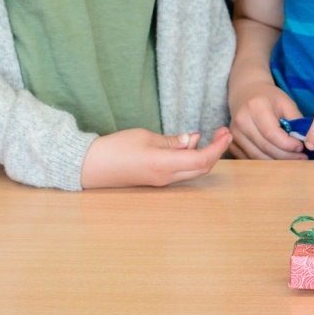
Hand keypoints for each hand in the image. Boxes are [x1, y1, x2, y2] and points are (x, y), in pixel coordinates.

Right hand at [81, 127, 231, 188]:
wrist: (88, 166)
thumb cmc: (114, 148)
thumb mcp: (145, 137)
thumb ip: (171, 141)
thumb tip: (191, 140)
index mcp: (163, 165)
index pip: (201, 160)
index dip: (218, 148)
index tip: (226, 133)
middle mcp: (164, 178)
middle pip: (201, 168)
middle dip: (216, 151)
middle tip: (222, 132)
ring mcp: (159, 181)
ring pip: (192, 171)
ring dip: (203, 154)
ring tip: (207, 135)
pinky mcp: (154, 180)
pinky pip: (180, 171)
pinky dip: (190, 159)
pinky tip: (188, 145)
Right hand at [228, 84, 305, 159]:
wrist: (246, 93)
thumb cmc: (269, 98)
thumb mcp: (285, 102)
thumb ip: (295, 119)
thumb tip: (306, 140)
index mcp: (255, 107)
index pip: (272, 133)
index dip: (288, 144)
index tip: (301, 147)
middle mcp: (241, 121)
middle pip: (265, 147)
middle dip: (286, 156)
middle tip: (301, 158)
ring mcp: (233, 134)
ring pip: (257, 156)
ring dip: (276, 162)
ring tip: (293, 160)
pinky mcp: (231, 144)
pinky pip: (249, 159)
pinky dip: (265, 162)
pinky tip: (278, 160)